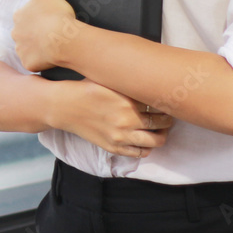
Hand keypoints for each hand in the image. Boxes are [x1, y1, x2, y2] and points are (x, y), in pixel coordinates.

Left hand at [12, 0, 79, 71]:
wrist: (64, 39)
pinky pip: (33, 62)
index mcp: (18, 16)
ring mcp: (21, 50)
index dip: (38, 16)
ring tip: (53, 44)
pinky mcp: (29, 63)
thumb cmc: (56, 13)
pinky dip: (41, 60)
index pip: (25, 16)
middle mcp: (15, 33)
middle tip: (52, 31)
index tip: (50, 18)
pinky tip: (51, 56)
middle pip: (24, 32)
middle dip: (34, 32)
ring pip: (28, 48)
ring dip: (37, 46)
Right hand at [50, 79, 173, 157]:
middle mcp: (127, 120)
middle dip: (168, 119)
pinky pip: (139, 153)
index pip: (160, 104)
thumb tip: (151, 79)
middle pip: (162, 123)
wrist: (64, 107)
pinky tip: (145, 139)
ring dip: (161, 135)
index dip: (167, 103)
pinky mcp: (113, 147)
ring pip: (155, 141)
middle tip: (167, 115)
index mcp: (127, 100)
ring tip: (159, 129)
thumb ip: (129, 82)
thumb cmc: (86, 89)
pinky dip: (147, 148)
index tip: (168, 101)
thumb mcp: (109, 80)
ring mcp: (120, 136)